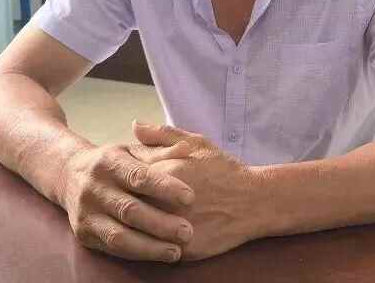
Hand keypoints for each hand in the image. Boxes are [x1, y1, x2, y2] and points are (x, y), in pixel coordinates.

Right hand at [61, 139, 195, 262]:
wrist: (70, 174)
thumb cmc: (114, 161)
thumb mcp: (133, 149)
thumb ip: (160, 150)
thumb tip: (186, 148)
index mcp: (110, 161)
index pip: (139, 176)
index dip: (165, 187)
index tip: (190, 197)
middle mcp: (95, 187)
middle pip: (130, 209)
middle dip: (161, 223)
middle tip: (187, 231)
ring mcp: (87, 213)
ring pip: (119, 235)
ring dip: (150, 246)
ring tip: (176, 251)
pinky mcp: (84, 234)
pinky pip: (112, 248)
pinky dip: (137, 253)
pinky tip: (158, 254)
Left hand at [131, 121, 259, 260]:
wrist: (252, 201)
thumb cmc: (223, 169)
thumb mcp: (196, 142)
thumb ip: (162, 134)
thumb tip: (135, 125)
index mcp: (164, 171)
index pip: (127, 172)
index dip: (122, 173)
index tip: (123, 175)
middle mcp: (163, 200)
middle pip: (127, 201)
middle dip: (122, 199)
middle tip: (124, 198)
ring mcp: (171, 226)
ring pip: (137, 229)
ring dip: (130, 224)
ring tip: (133, 218)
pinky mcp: (181, 249)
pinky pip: (153, 250)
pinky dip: (146, 244)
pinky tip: (145, 238)